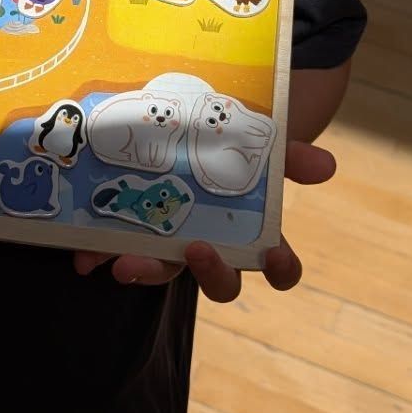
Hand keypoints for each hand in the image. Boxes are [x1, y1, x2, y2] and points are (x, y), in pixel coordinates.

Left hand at [72, 140, 336, 300]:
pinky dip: (98, 255)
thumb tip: (328, 165)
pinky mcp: (130, 235)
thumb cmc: (229, 147)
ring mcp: (169, 244)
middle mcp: (211, 246)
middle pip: (221, 282)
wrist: (186, 130)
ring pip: (163, 272)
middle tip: (196, 250)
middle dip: (211, 273)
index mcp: (250, 231)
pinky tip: (83, 253)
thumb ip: (289, 155)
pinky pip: (115, 253)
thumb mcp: (260, 144)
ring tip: (122, 263)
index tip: (275, 255)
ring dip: (145, 271)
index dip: (281, 269)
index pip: (279, 266)